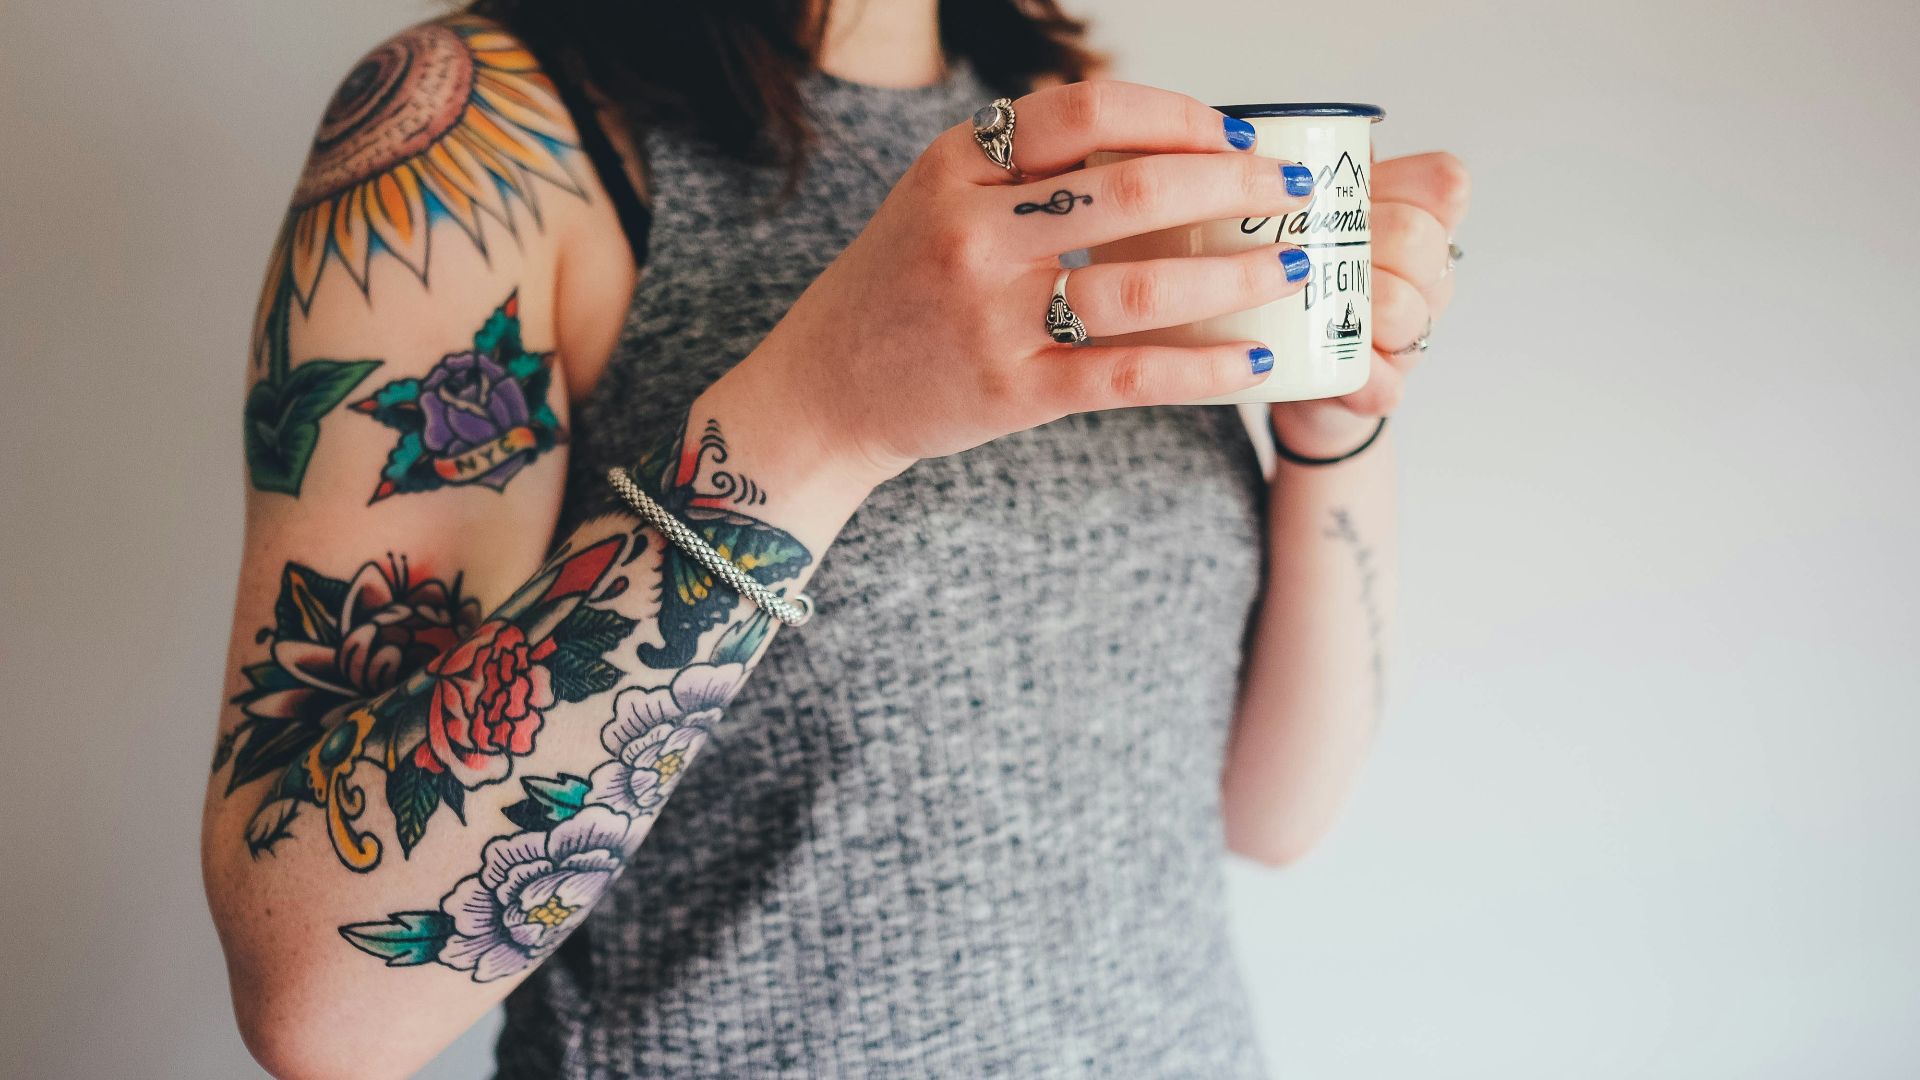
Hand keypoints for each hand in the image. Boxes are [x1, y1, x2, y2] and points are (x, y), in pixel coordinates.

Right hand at [719, 81, 1317, 489]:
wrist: (824, 391)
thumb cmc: (897, 289)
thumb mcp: (937, 199)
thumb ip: (1026, 172)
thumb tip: (1163, 150)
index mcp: (956, 167)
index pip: (1086, 112)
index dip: (1178, 115)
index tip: (1238, 135)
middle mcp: (972, 233)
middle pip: (1132, 189)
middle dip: (1233, 186)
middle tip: (1292, 194)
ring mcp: (992, 316)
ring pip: (1145, 283)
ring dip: (1239, 273)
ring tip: (1296, 265)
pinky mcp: (1012, 391)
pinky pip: (1130, 374)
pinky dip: (1203, 368)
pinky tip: (1252, 360)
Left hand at [1268, 152, 1471, 457]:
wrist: (1286, 370)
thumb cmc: (1299, 275)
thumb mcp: (1306, 214)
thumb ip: (1309, 171)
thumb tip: (1287, 130)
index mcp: (1416, 222)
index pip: (1445, 184)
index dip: (1403, 186)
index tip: (1351, 197)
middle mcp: (1427, 277)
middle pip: (1418, 240)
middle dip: (1362, 243)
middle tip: (1309, 251)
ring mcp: (1411, 335)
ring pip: (1405, 309)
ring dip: (1356, 306)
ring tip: (1309, 304)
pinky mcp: (1383, 389)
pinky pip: (1386, 381)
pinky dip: (1358, 374)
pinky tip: (1335, 370)